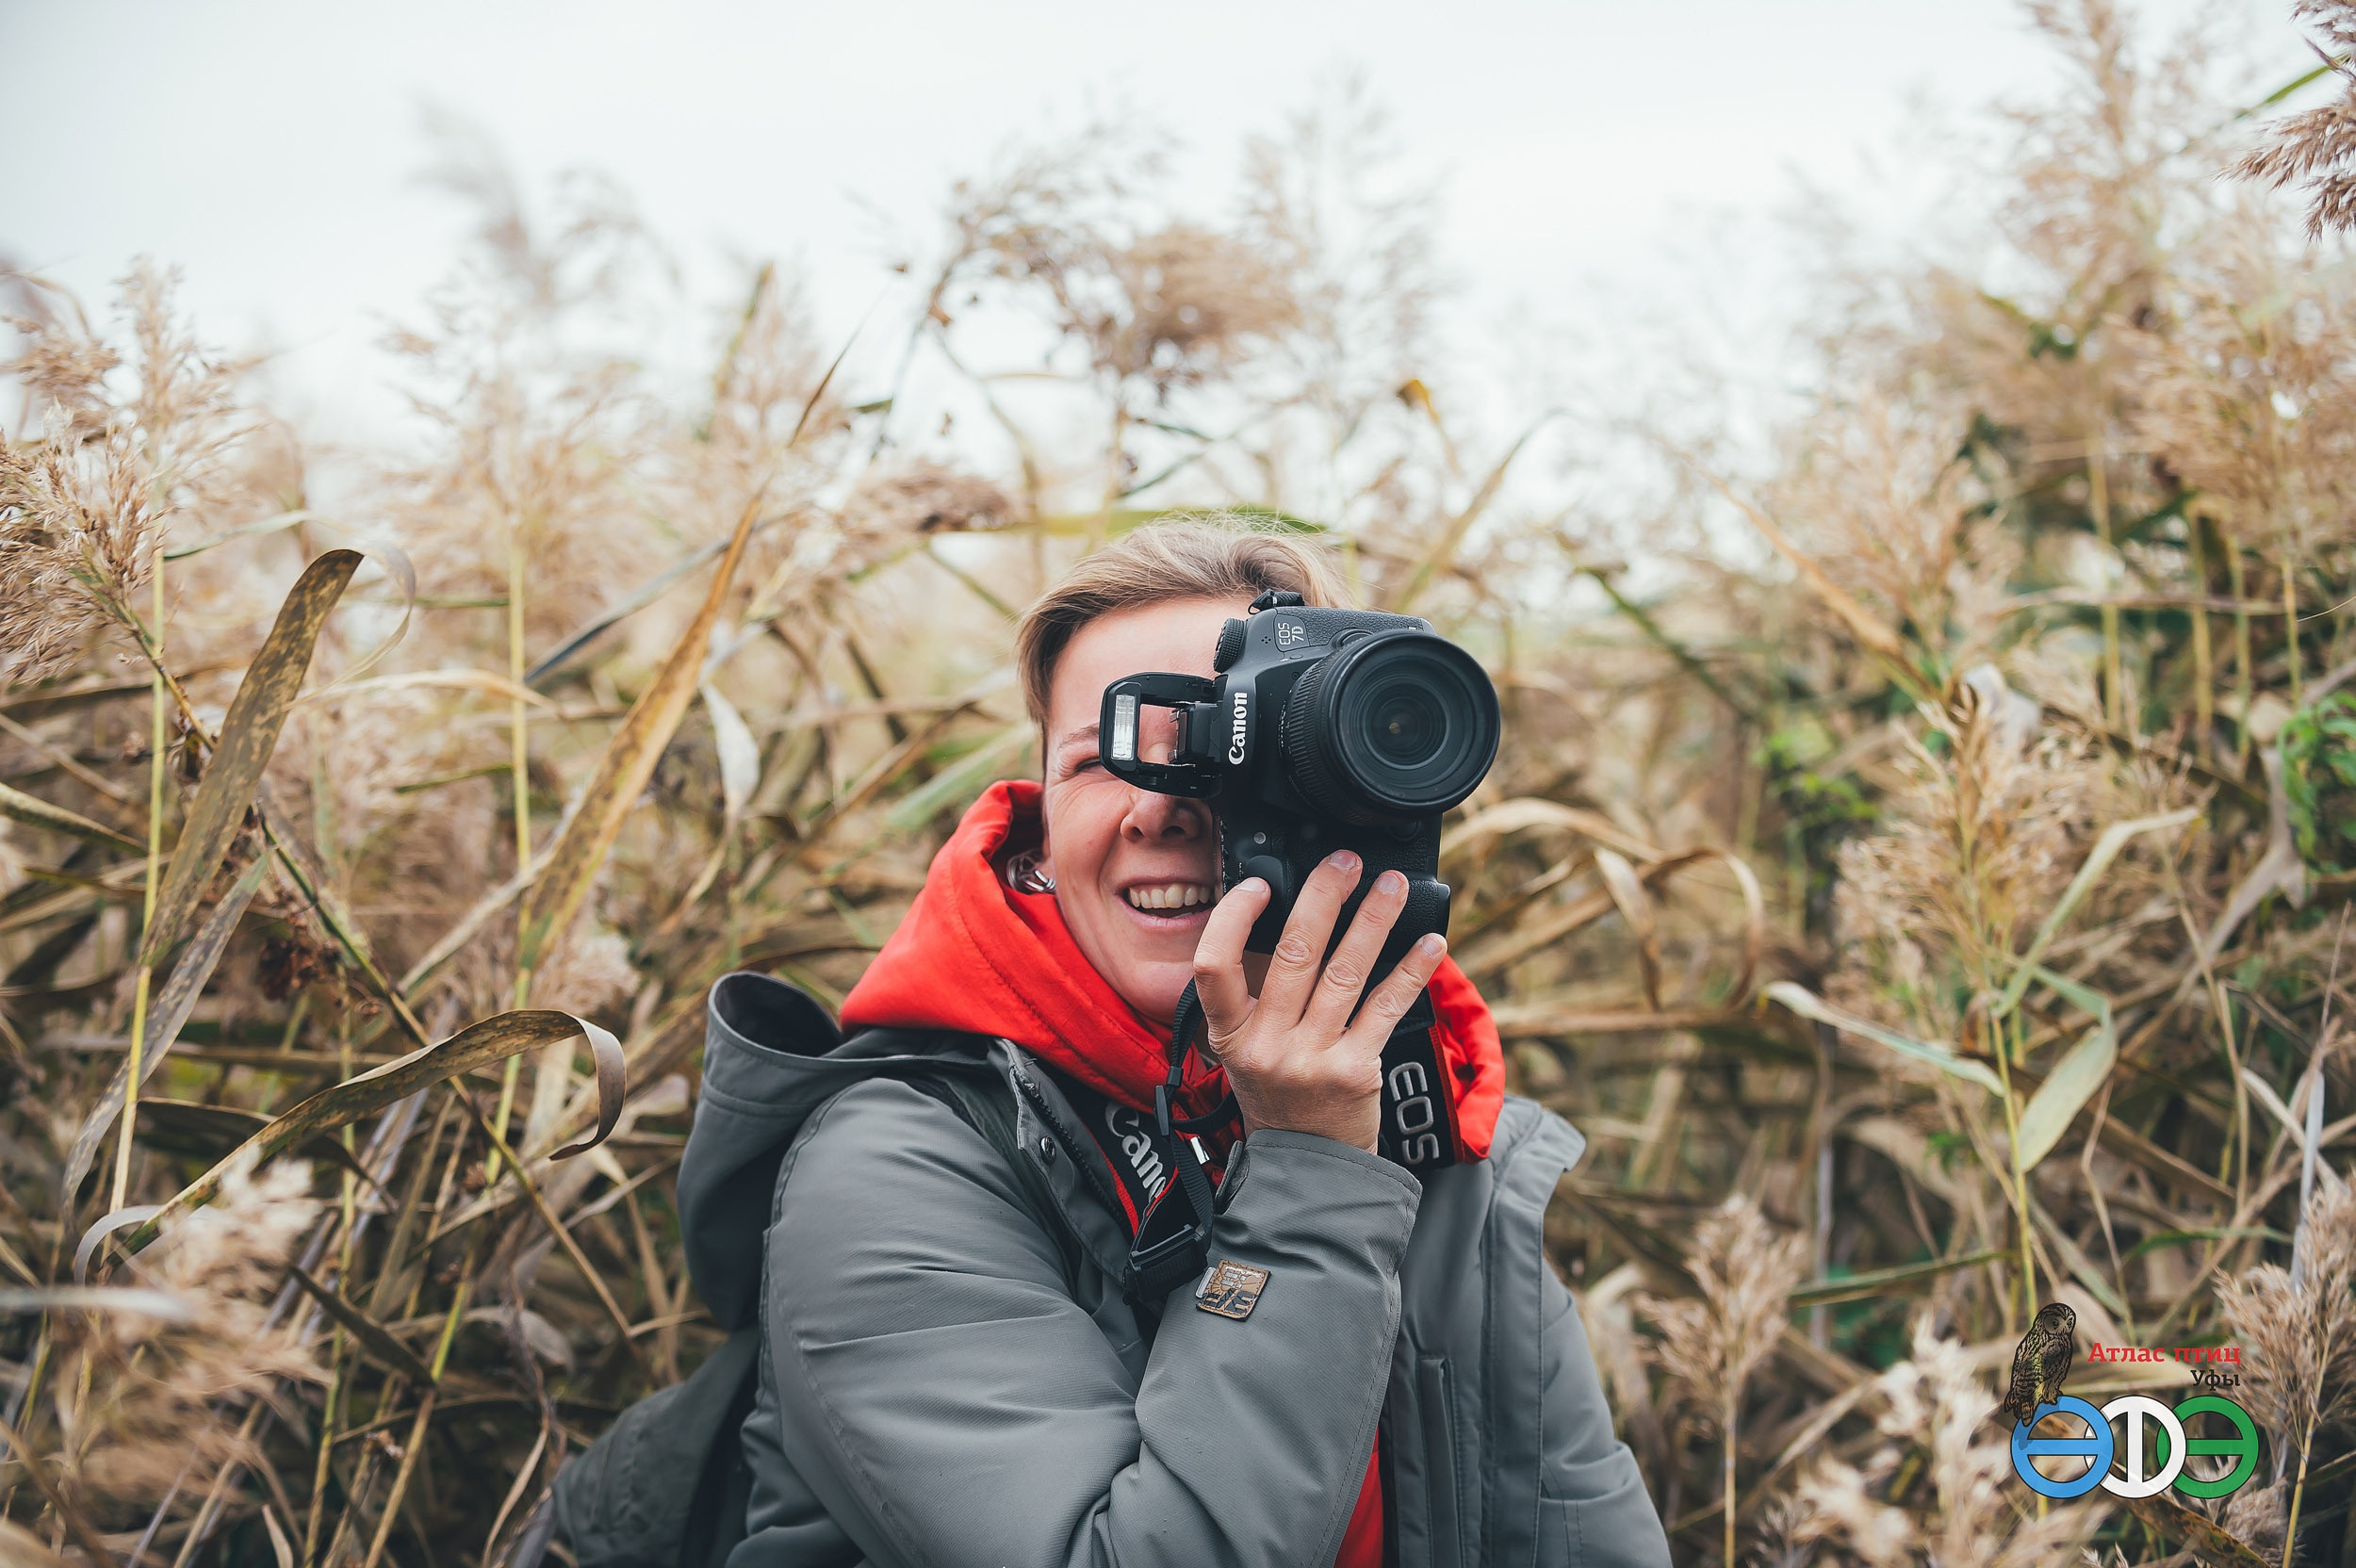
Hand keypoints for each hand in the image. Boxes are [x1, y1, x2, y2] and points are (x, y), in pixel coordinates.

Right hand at [1191, 851, 1448, 1152]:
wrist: (1311, 1166)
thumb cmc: (1278, 1095)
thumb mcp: (1245, 1051)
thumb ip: (1258, 994)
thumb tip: (1292, 917)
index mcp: (1229, 1034)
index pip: (1214, 966)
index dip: (1233, 918)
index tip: (1260, 885)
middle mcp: (1265, 1045)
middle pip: (1294, 953)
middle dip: (1324, 896)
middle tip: (1346, 862)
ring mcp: (1312, 1058)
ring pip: (1346, 972)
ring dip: (1374, 920)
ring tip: (1392, 886)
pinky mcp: (1356, 1070)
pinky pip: (1386, 1006)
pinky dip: (1411, 969)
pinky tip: (1429, 942)